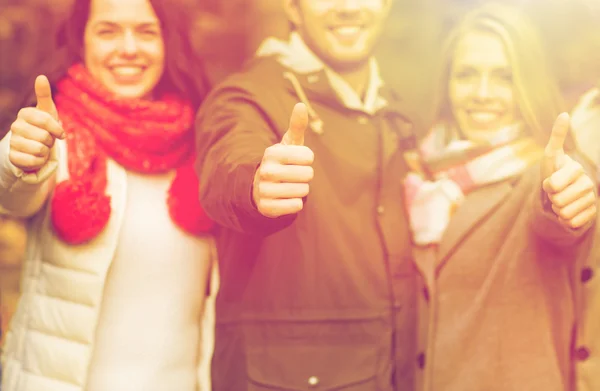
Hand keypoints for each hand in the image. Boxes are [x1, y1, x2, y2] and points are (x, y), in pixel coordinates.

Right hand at [9, 75, 64, 171]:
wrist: (34, 149)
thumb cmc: (43, 128)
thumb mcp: (47, 112)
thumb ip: (44, 95)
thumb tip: (41, 76)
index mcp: (25, 113)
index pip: (45, 120)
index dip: (57, 129)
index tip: (61, 134)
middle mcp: (16, 126)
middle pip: (44, 137)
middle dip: (51, 142)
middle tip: (46, 141)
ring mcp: (12, 141)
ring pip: (39, 149)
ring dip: (46, 152)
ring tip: (41, 148)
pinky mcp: (12, 157)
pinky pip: (33, 161)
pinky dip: (39, 162)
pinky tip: (36, 158)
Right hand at [253, 103, 313, 217]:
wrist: (262, 188)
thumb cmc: (282, 162)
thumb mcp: (289, 144)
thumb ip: (297, 126)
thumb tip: (301, 105)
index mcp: (272, 153)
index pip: (308, 156)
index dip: (308, 160)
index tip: (298, 160)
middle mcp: (265, 171)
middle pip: (307, 175)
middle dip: (306, 176)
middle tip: (294, 176)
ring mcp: (264, 190)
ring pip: (303, 191)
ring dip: (301, 190)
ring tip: (290, 186)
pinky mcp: (267, 208)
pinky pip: (296, 206)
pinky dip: (296, 204)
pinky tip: (286, 199)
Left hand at [542, 112, 596, 228]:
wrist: (563, 190)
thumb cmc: (554, 171)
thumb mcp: (551, 155)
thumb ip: (557, 136)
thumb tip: (564, 114)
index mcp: (577, 169)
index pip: (551, 185)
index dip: (546, 185)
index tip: (550, 180)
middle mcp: (588, 183)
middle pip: (558, 201)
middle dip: (551, 198)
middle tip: (555, 192)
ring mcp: (591, 199)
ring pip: (564, 213)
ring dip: (557, 209)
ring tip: (561, 200)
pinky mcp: (591, 214)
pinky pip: (571, 223)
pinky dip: (565, 219)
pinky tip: (567, 210)